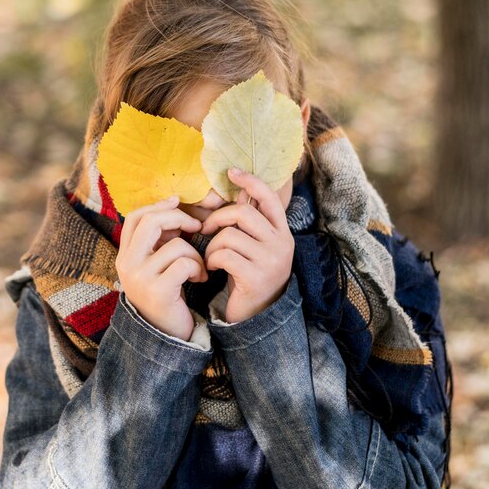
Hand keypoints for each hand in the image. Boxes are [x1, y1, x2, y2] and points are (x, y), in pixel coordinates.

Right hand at [116, 195, 207, 340]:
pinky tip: (200, 279)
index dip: (157, 205)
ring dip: (196, 254)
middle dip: (179, 218)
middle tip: (196, 226)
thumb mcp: (156, 265)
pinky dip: (198, 268)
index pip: (134, 217)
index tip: (177, 201)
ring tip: (199, 269)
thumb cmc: (167, 294)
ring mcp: (140, 278)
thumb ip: (160, 239)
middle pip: (151, 222)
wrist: (166, 336)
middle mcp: (127, 265)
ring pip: (176, 245)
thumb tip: (174, 205)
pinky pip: (185, 264)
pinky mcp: (158, 291)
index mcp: (125, 256)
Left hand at [200, 168, 294, 322]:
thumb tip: (240, 189)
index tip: (232, 172)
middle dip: (218, 218)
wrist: (258, 316)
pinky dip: (211, 259)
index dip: (250, 181)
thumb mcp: (256, 246)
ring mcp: (271, 262)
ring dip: (211, 245)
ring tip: (210, 256)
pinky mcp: (256, 278)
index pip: (269, 197)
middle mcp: (281, 244)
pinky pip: (224, 255)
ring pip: (230, 235)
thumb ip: (250, 221)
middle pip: (243, 213)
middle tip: (205, 228)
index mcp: (283, 232)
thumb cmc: (251, 275)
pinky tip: (211, 268)